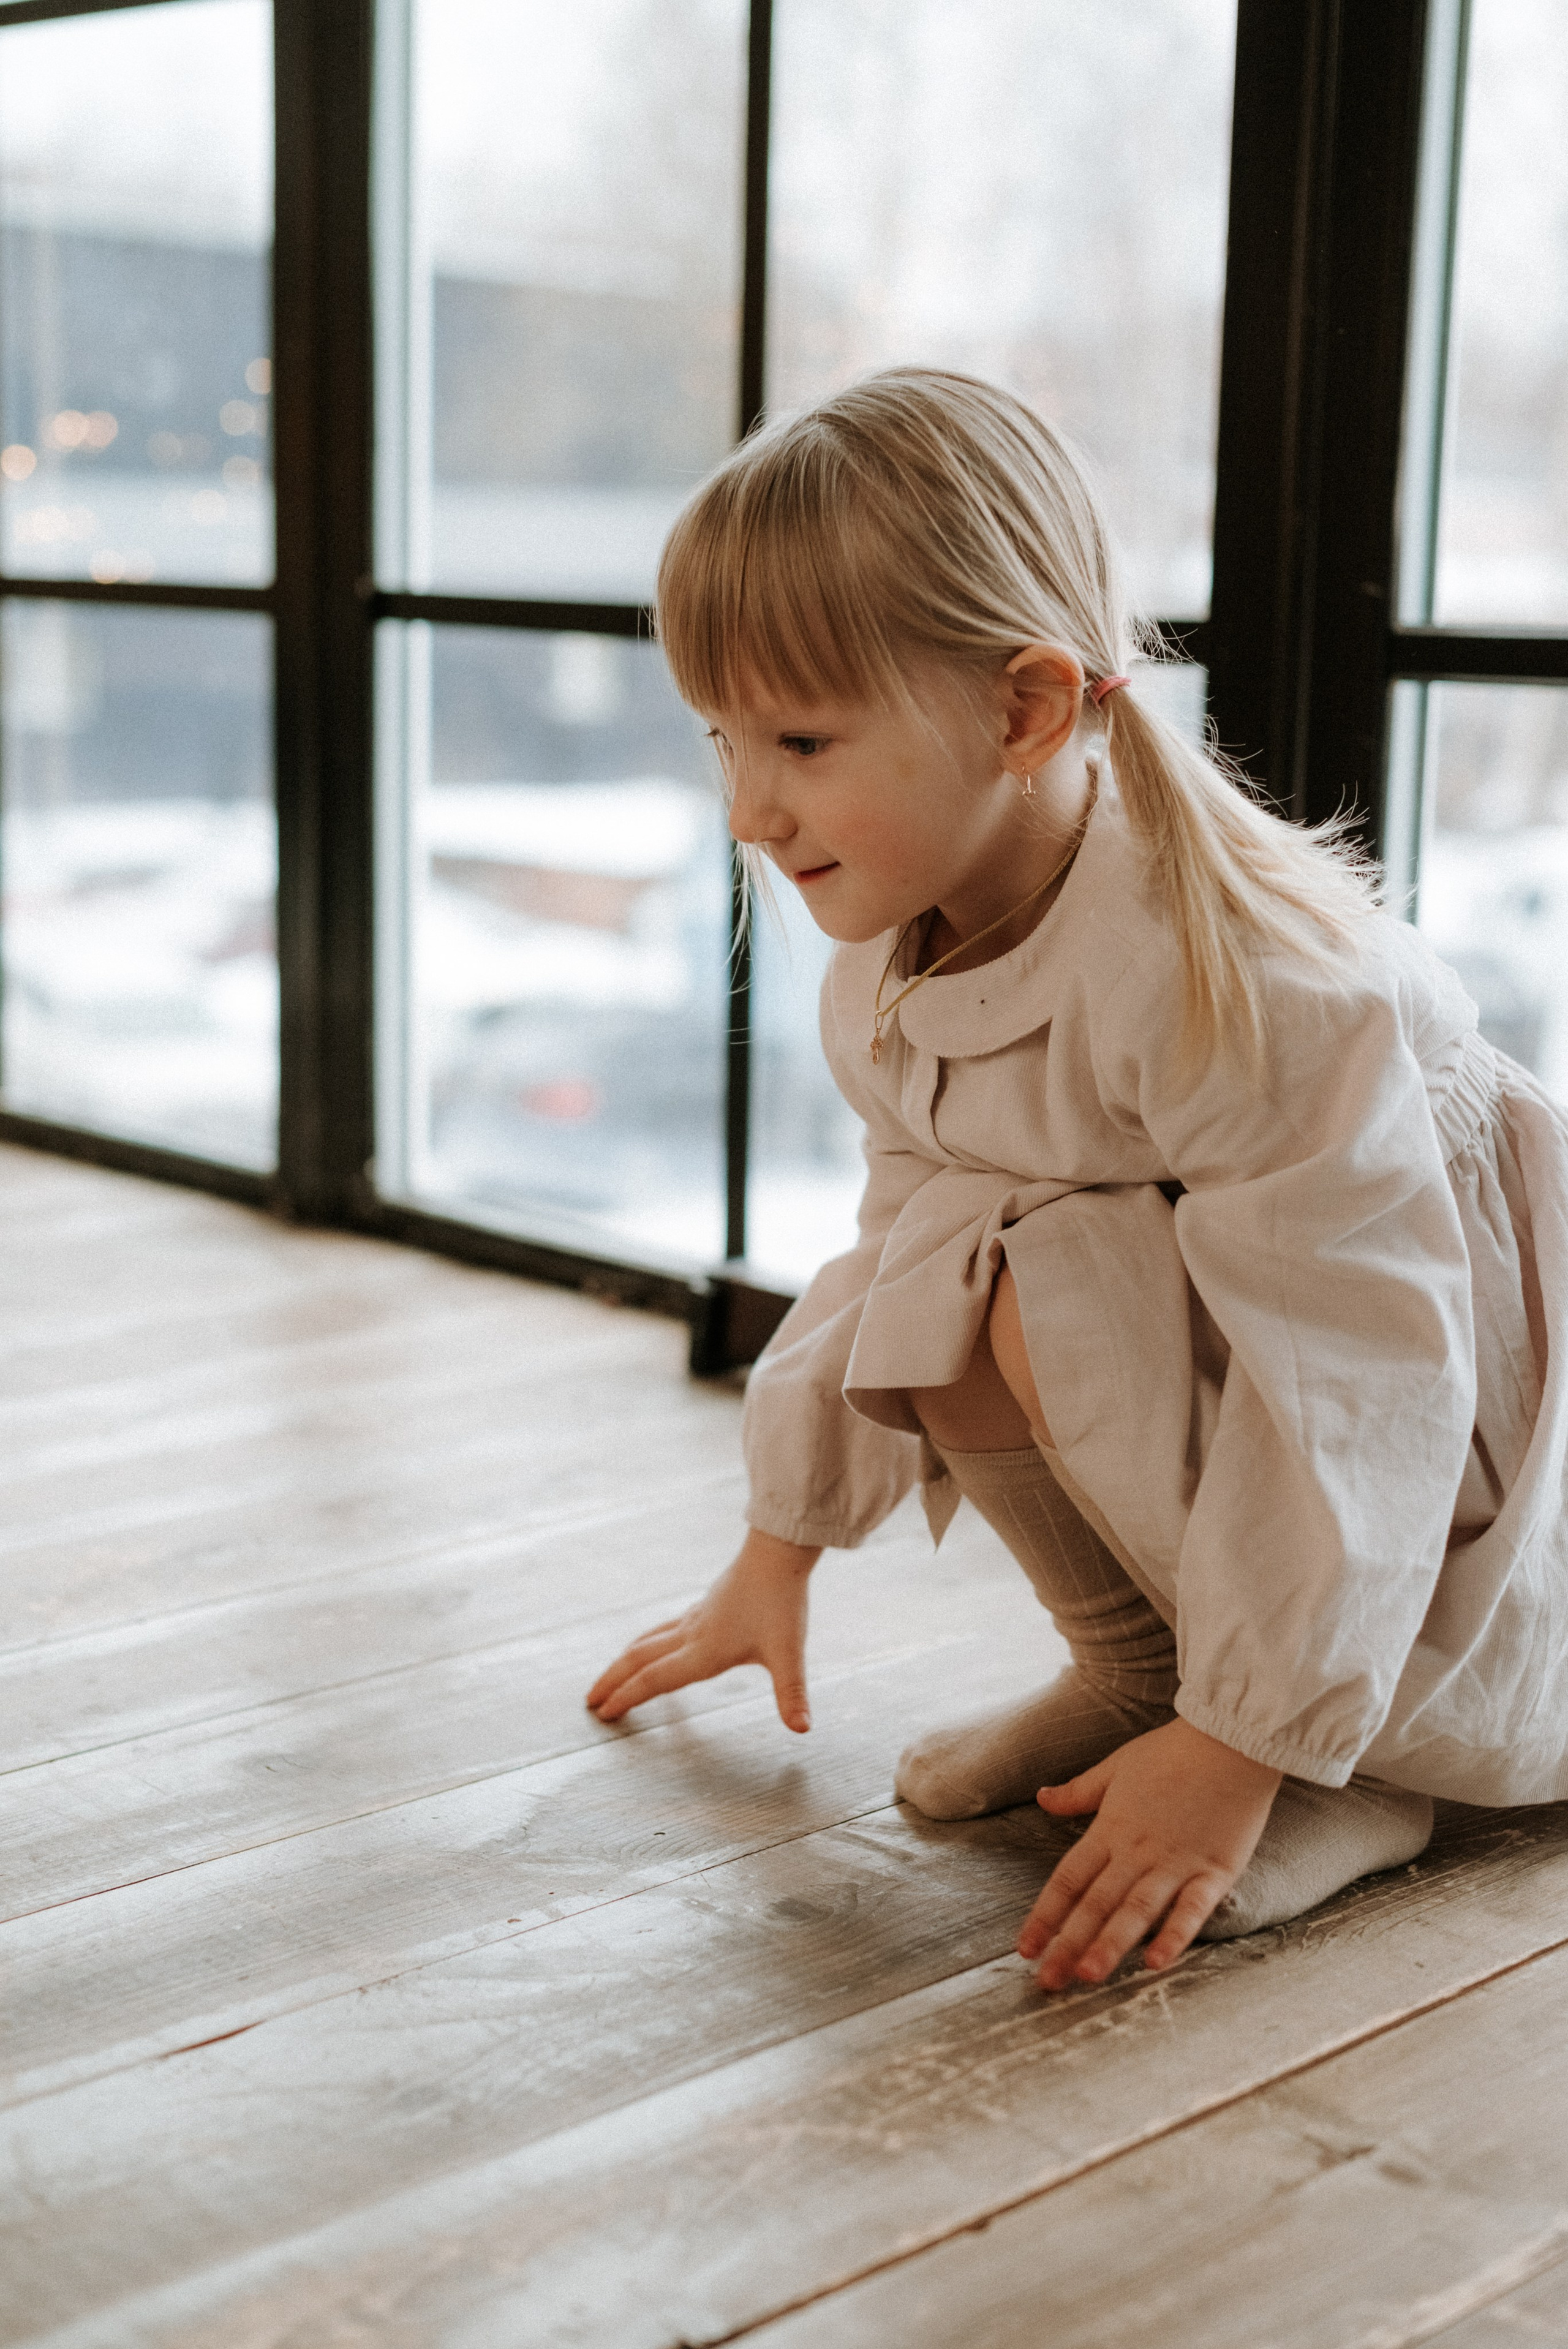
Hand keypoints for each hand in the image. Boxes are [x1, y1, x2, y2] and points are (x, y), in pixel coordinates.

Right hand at [585, 1529, 820, 1731]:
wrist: (778, 1553)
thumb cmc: (782, 1602)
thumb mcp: (789, 1654)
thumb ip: (792, 1694)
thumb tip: (803, 1728)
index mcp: (703, 1651)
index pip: (654, 1679)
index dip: (626, 1697)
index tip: (604, 1712)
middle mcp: (692, 1634)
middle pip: (639, 1659)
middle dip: (612, 1681)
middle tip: (590, 1701)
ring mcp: (695, 1618)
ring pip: (647, 1640)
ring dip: (624, 1661)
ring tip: (611, 1676)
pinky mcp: (704, 1606)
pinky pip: (664, 1629)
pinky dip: (647, 1643)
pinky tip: (657, 1645)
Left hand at [1018, 1718, 1282, 1987]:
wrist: (1231, 1740)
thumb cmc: (1173, 1752)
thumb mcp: (1116, 1767)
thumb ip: (1079, 1792)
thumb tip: (1042, 1798)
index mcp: (1111, 1828)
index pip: (1068, 1879)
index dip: (1045, 1915)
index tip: (1024, 1949)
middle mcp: (1137, 1851)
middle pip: (1096, 1903)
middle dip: (1068, 1944)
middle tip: (1047, 1982)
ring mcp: (1176, 1863)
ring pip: (1137, 1910)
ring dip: (1111, 1944)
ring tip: (1087, 1975)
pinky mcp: (1215, 1870)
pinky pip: (1192, 1909)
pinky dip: (1175, 1935)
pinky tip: (1157, 1963)